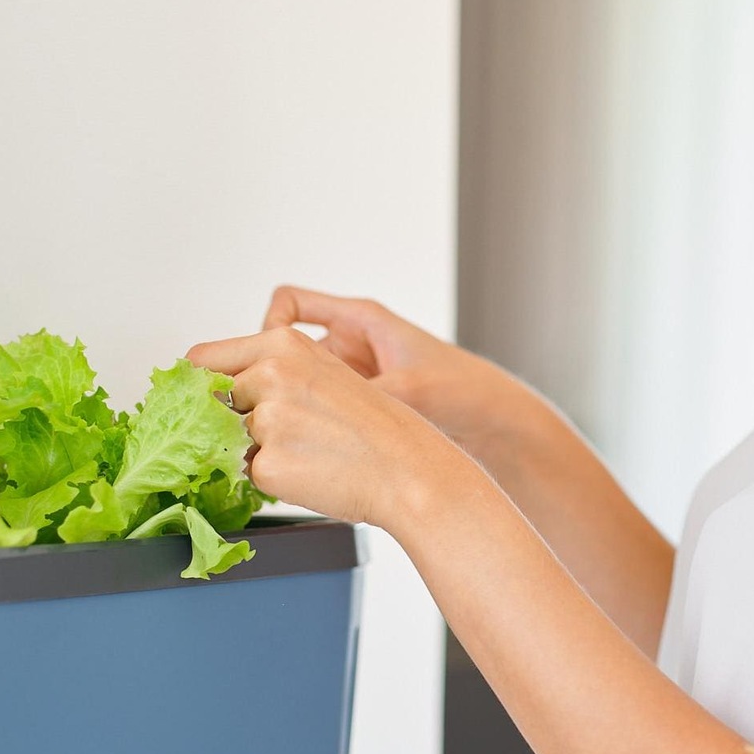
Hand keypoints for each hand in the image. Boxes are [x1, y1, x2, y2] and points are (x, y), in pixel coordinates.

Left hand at [186, 324, 479, 530]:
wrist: (410, 469)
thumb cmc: (374, 424)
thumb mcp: (322, 371)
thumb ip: (268, 369)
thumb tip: (212, 388)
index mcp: (281, 342)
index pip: (201, 359)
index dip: (198, 387)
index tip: (200, 403)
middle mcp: (270, 374)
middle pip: (211, 403)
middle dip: (233, 422)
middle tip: (286, 434)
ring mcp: (267, 420)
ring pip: (230, 441)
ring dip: (256, 451)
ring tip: (309, 451)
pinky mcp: (267, 464)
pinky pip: (249, 474)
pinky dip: (272, 479)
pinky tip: (310, 471)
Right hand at [258, 286, 535, 456]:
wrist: (495, 423)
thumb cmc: (465, 389)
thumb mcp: (410, 387)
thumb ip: (363, 394)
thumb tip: (313, 410)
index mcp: (361, 320)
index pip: (290, 304)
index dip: (269, 328)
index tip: (266, 362)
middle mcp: (351, 345)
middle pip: (285, 348)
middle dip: (271, 377)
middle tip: (258, 408)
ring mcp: (352, 376)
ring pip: (296, 383)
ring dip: (288, 406)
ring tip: (284, 433)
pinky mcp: (357, 406)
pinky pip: (315, 408)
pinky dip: (307, 425)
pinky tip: (308, 449)